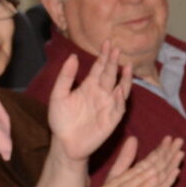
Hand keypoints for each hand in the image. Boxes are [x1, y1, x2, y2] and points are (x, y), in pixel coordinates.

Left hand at [42, 44, 129, 166]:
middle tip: (117, 49)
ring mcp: (108, 106)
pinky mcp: (111, 120)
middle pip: (110, 75)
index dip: (104, 56)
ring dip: (125, 79)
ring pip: (120, 89)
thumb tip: (73, 56)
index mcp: (89, 86)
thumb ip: (65, 77)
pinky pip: (118, 108)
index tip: (107, 43)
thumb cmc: (61, 120)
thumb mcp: (58, 95)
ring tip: (127, 67)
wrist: (64, 143)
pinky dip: (120, 99)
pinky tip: (119, 90)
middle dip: (114, 62)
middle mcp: (101, 93)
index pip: (99, 68)